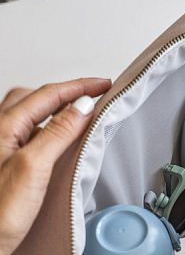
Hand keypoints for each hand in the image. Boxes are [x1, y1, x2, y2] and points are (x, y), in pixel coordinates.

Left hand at [0, 78, 110, 254]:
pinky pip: (26, 137)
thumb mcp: (33, 166)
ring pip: (28, 117)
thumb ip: (58, 133)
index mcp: (4, 126)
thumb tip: (82, 106)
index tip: (104, 85)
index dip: (79, 87)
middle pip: (34, 99)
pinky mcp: (3, 168)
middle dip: (64, 93)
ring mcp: (0, 150)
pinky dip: (45, 132)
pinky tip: (54, 146)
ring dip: (53, 111)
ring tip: (77, 117)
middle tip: (92, 97)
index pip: (49, 94)